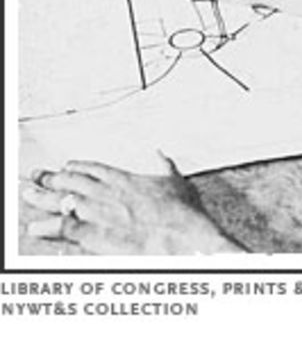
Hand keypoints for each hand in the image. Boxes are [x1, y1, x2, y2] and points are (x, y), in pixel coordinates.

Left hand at [22, 154, 238, 253]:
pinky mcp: (93, 235)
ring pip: (62, 200)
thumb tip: (160, 153)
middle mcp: (107, 192)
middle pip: (71, 181)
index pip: (93, 169)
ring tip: (29, 195)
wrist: (182, 238)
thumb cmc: (183, 214)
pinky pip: (63, 229)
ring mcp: (98, 213)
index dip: (76, 167)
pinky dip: (48, 228)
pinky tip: (36, 227)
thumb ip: (164, 166)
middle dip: (52, 178)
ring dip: (44, 197)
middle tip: (37, 176)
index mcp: (125, 179)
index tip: (65, 166)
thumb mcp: (176, 182)